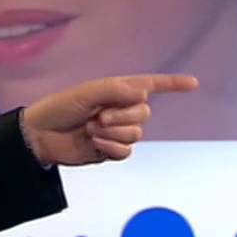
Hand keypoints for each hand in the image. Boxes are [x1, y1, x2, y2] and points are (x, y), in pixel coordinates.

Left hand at [20, 74, 197, 165]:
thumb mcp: (86, 93)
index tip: (194, 84)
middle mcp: (121, 110)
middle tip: (98, 116)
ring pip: (136, 133)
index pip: (151, 85)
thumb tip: (143, 93)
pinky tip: (94, 144)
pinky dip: (110, 147)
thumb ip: (114, 90)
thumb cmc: (59, 108)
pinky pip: (125, 152)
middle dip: (123, 115)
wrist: (42, 136)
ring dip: (113, 132)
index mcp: (117, 91)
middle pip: (144, 113)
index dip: (172, 85)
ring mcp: (117, 132)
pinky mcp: (110, 150)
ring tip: (91, 129)